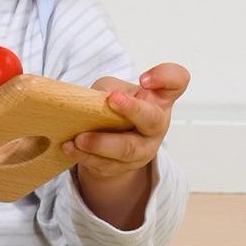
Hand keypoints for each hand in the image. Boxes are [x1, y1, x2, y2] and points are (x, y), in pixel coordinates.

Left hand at [62, 62, 189, 179]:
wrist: (110, 141)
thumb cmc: (113, 107)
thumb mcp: (111, 89)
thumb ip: (107, 89)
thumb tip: (98, 100)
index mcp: (158, 99)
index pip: (176, 81)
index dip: (164, 78)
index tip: (143, 79)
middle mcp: (156, 124)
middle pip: (153, 119)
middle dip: (132, 109)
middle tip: (112, 99)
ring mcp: (143, 149)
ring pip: (127, 149)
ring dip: (101, 143)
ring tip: (79, 138)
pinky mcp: (124, 167)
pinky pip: (106, 164)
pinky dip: (85, 156)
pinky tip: (70, 148)